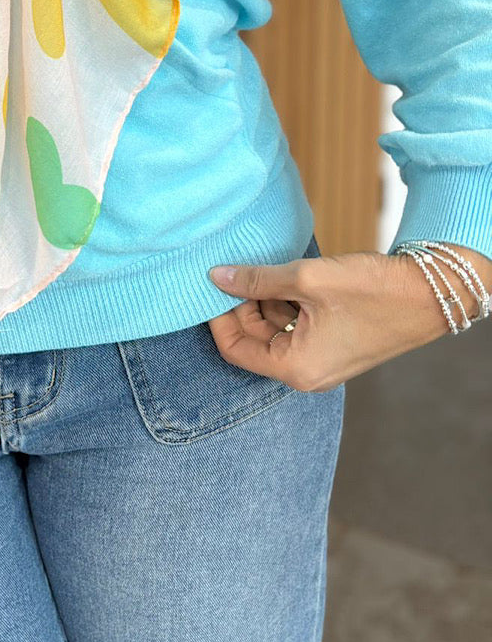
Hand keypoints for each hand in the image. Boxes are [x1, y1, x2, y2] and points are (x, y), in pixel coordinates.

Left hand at [206, 242, 491, 391]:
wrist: (430, 293)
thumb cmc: (373, 291)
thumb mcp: (308, 280)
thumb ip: (257, 280)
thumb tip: (217, 277)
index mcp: (295, 368)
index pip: (233, 348)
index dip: (218, 315)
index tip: (211, 284)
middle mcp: (306, 373)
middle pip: (251, 339)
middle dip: (242, 304)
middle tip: (238, 269)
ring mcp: (321, 360)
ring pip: (272, 329)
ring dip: (265, 300)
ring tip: (268, 268)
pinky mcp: (332, 344)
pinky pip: (295, 326)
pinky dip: (286, 302)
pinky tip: (290, 276)